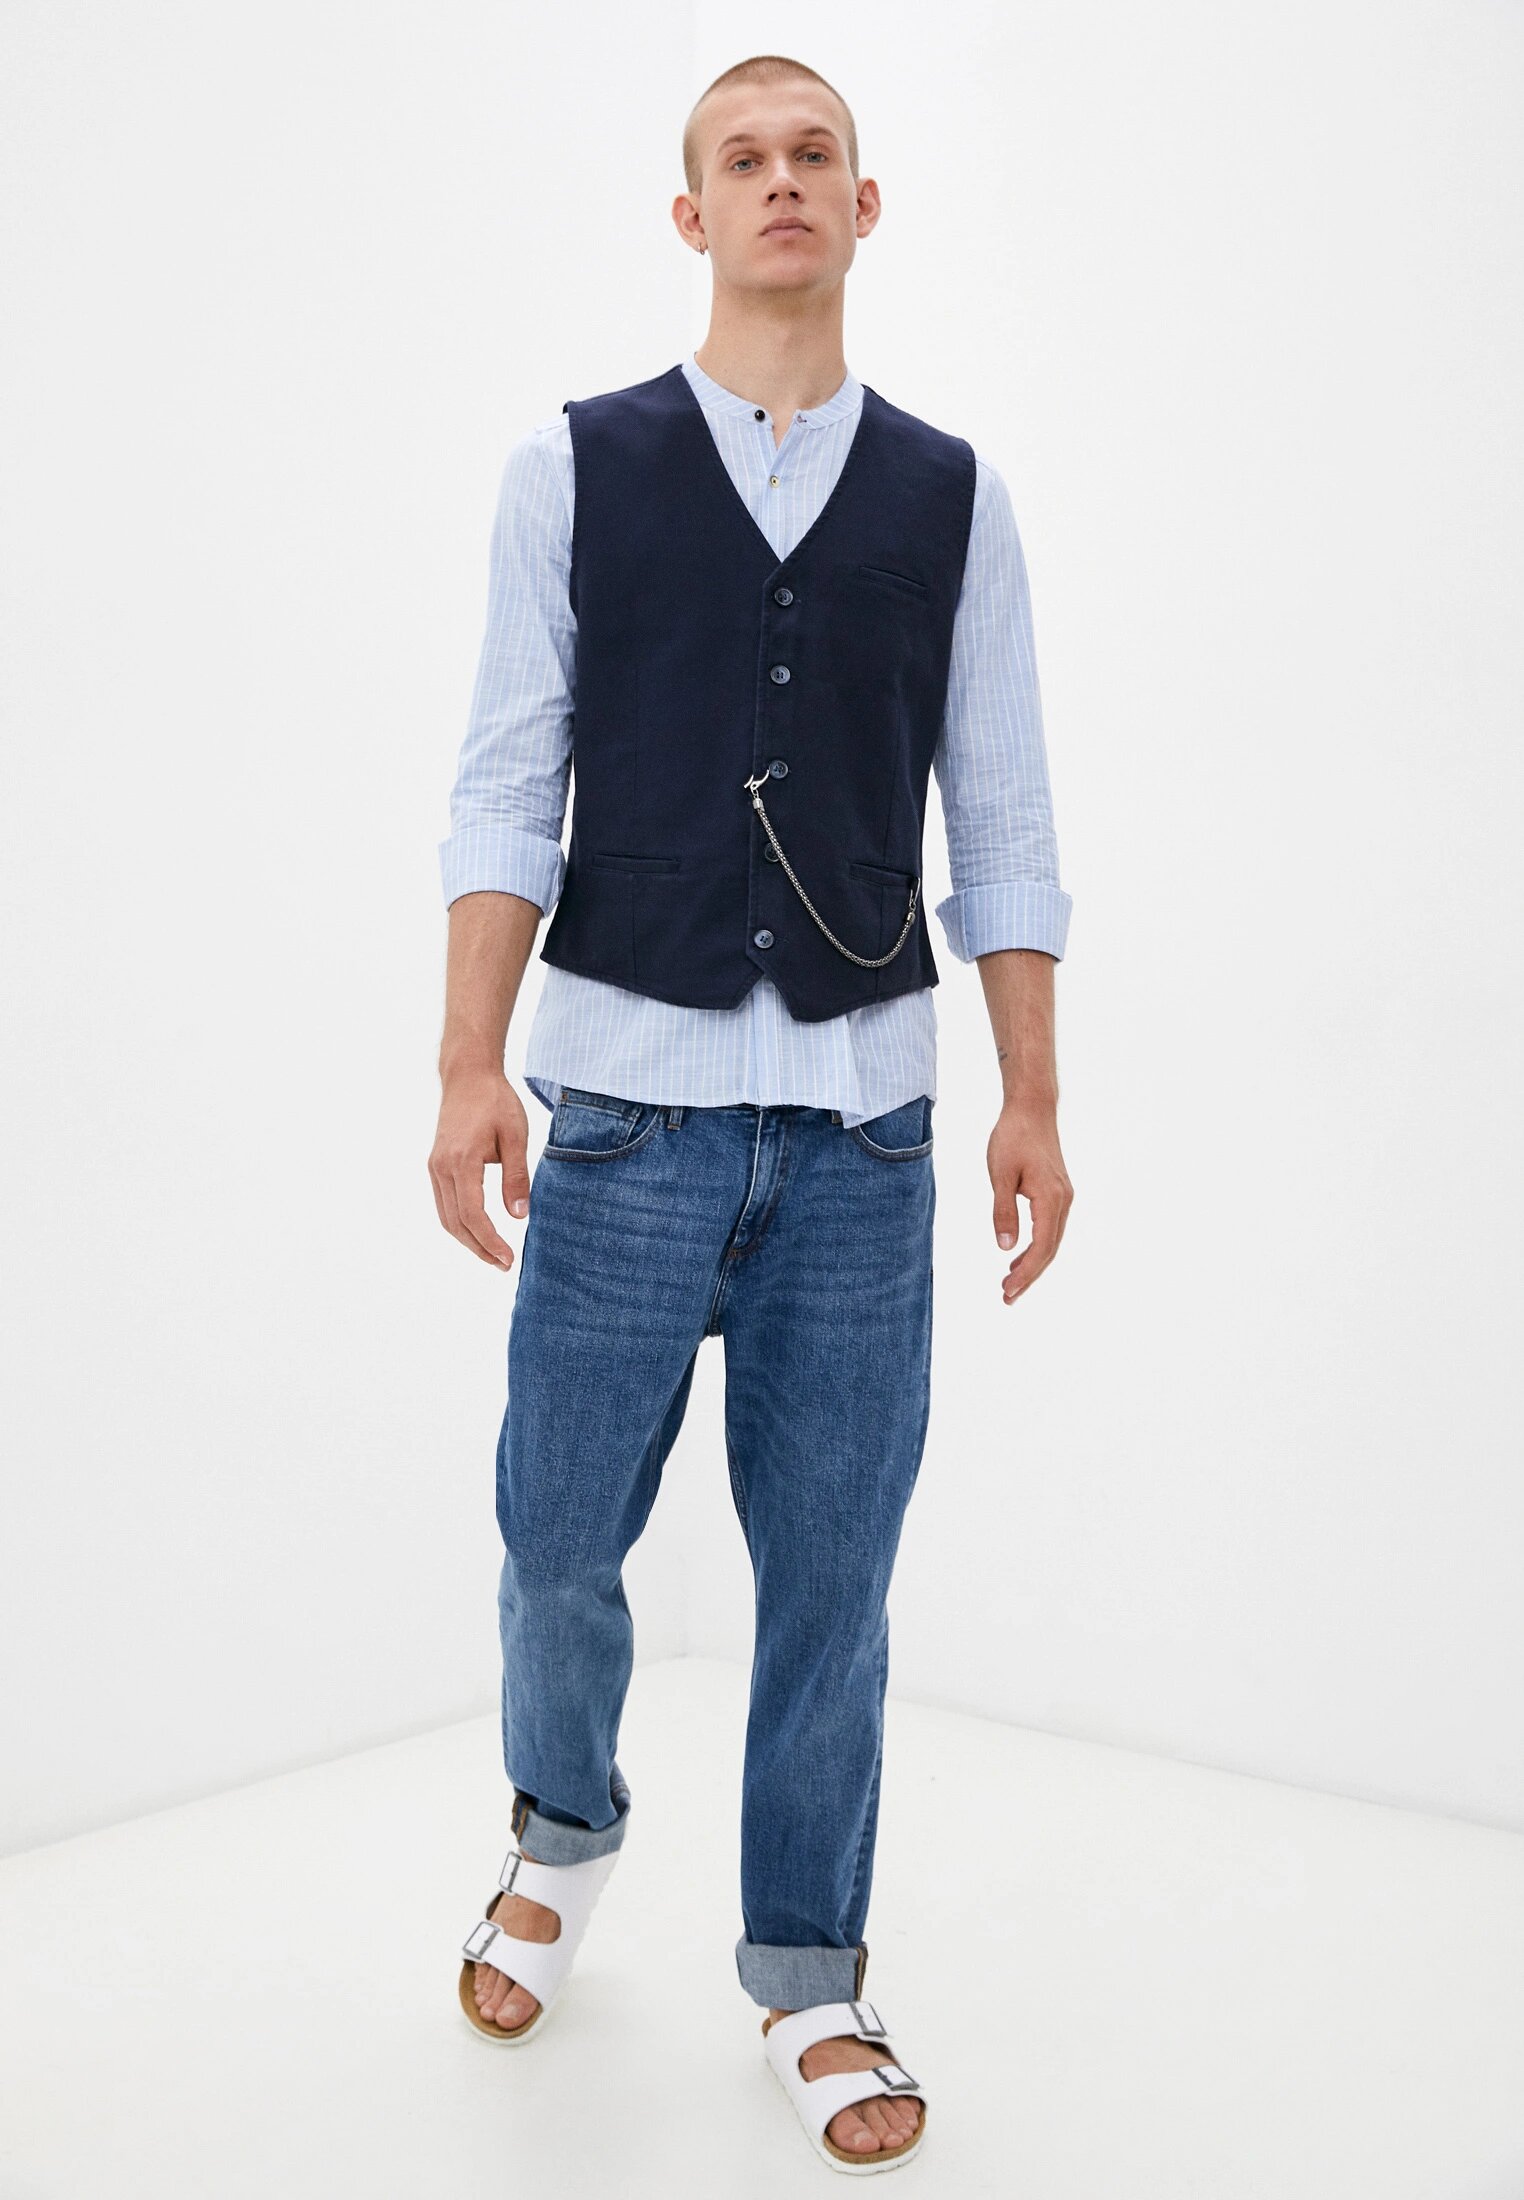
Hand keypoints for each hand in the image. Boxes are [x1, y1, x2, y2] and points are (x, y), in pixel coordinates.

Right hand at [429, 1067, 531, 1269]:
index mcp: (462, 1160)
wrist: (468, 1076)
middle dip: (479, 1248)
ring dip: (468, 1240)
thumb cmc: (495, 1101)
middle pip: (456, 1223)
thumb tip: (519, 1215)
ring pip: (446, 1217)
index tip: (508, 1258)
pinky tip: (479, 1231)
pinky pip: (444, 1204)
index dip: (490, 1241)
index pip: (473, 1214)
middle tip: (504, 1264)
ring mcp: (435, 1167)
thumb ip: (516, 1177)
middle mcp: (441, 1167)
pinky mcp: (436, 1165)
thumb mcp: (515, 1136)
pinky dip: (460, 1224)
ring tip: (493, 1255)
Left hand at [988, 1097, 1072, 1303]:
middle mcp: (1063, 1200)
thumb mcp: (1000, 1175)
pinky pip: (1050, 1227)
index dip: (1026, 1273)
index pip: (1041, 1247)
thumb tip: (1004, 1247)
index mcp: (1051, 1198)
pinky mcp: (1057, 1191)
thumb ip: (1002, 1211)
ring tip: (1010, 1282)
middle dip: (1029, 1275)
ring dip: (1032, 1263)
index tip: (1008, 1291)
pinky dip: (1036, 1246)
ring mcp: (1063, 1196)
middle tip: (1007, 1297)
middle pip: (1049, 1249)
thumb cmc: (1013, 1137)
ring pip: (1051, 1240)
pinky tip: (1019, 1255)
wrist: (1031, 1108)